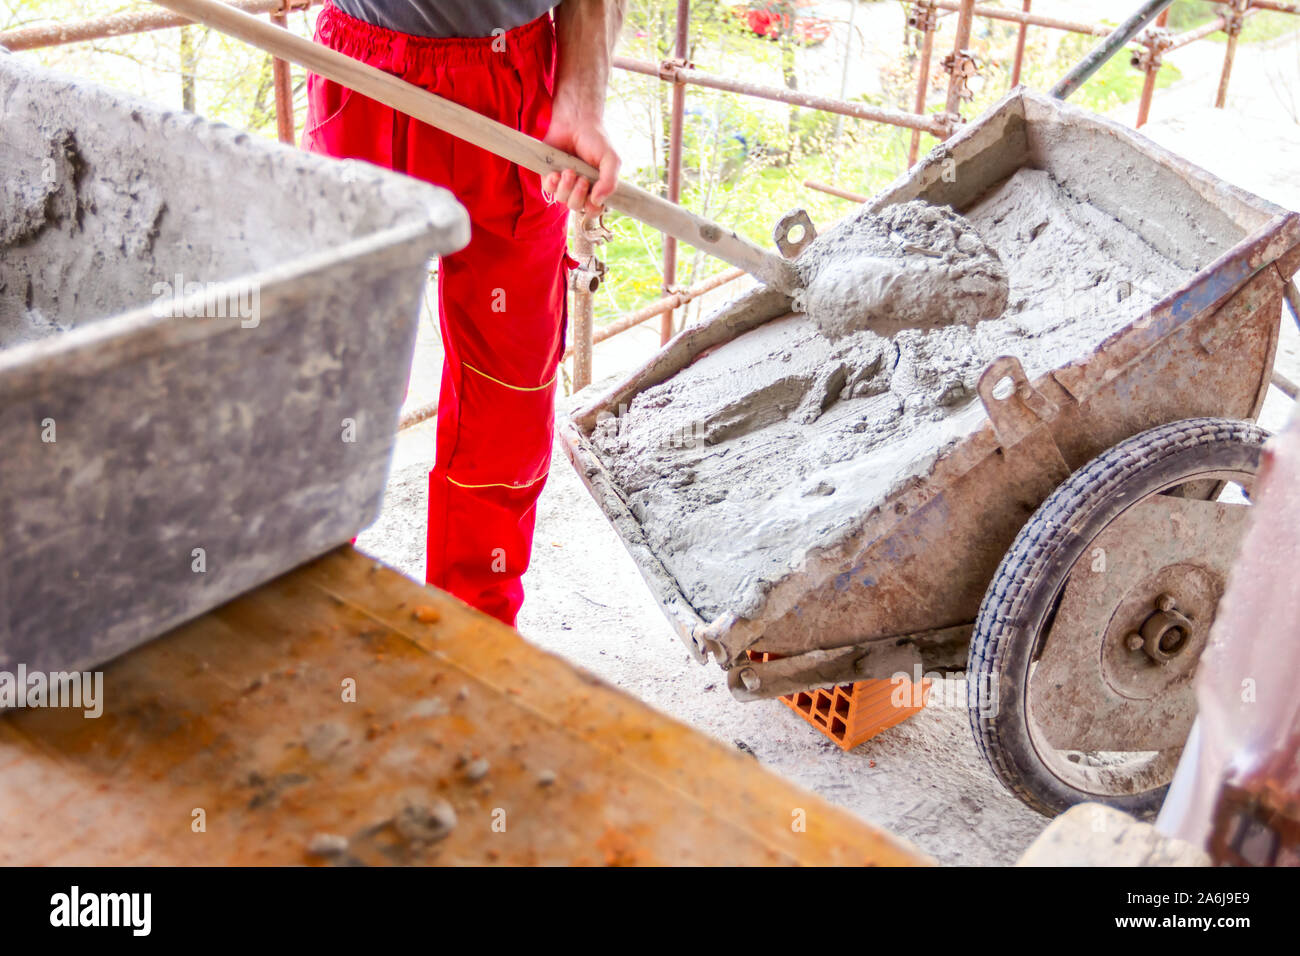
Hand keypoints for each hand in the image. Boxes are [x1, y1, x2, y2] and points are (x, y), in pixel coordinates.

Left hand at [541, 96, 619, 217]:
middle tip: (582, 179)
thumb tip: (598, 201)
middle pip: (576, 207)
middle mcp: (579, 188)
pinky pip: (548, 190)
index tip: (593, 197)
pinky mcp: (549, 175)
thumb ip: (610, 182)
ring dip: (566, 188)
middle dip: (578, 196)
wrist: (576, 121)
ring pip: (561, 199)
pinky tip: (556, 173)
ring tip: (569, 171)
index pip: (593, 210)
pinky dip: (552, 183)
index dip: (592, 208)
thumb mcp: (611, 160)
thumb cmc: (595, 140)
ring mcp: (564, 182)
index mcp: (596, 188)